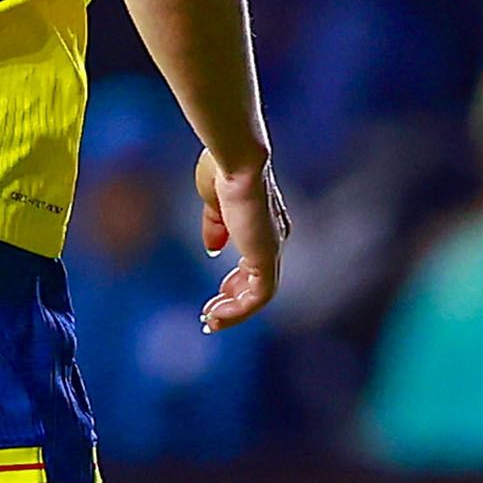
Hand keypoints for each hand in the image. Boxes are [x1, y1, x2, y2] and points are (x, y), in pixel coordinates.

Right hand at [197, 150, 284, 331]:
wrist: (237, 161)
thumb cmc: (223, 170)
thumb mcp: (214, 204)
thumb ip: (215, 227)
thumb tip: (212, 248)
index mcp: (262, 224)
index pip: (253, 263)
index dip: (234, 282)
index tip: (216, 295)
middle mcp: (272, 238)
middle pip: (258, 282)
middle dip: (233, 301)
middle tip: (210, 316)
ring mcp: (271, 249)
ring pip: (259, 294)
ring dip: (234, 311)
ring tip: (211, 322)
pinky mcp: (266, 257)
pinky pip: (258, 296)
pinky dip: (238, 310)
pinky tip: (217, 315)